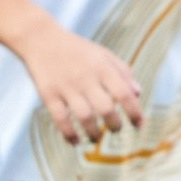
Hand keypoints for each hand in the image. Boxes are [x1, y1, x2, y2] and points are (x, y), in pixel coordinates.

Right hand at [18, 24, 145, 142]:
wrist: (41, 39)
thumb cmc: (77, 49)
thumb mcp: (103, 54)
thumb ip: (123, 72)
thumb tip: (138, 94)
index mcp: (102, 67)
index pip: (124, 93)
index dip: (134, 112)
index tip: (139, 125)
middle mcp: (86, 78)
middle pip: (106, 108)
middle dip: (115, 125)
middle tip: (116, 129)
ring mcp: (66, 87)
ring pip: (85, 116)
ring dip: (94, 133)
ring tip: (96, 138)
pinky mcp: (48, 94)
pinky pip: (60, 119)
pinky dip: (69, 134)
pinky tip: (75, 141)